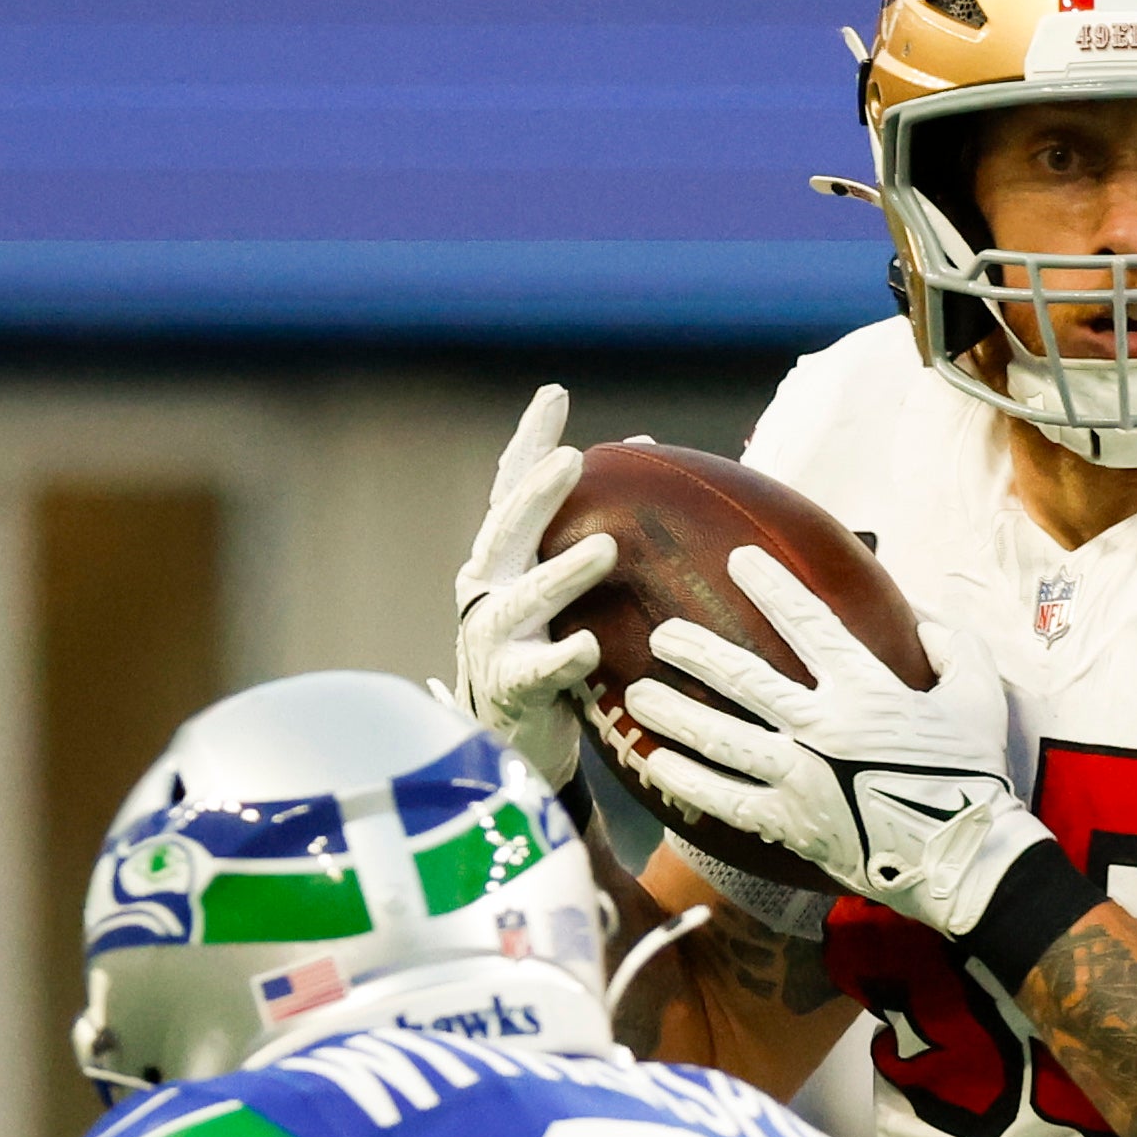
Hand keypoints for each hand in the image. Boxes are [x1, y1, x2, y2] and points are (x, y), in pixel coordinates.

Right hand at [451, 385, 607, 792]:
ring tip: (606, 549)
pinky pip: (537, 671)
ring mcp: (493, 641)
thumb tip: (649, 450)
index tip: (554, 395)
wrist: (512, 741)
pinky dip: (562, 657)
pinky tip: (589, 646)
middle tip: (572, 461)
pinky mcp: (510, 690)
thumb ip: (591, 529)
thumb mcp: (562, 589)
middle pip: (507, 533)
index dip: (529, 442)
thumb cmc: (547, 651)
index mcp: (501, 561)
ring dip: (562, 574)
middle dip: (536, 495)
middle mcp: (488, 592)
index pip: (510, 489)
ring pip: (522, 600)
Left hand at [622, 550, 1048, 937]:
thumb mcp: (977, 692)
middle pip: (744, 678)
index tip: (738, 560)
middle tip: (661, 635)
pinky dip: (688, 780)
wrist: (963, 860)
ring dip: (675, 713)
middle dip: (696, 651)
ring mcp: (800, 779)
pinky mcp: (789, 823)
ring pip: (721, 738)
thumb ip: (949, 643)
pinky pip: (726, 799)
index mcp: (866, 689)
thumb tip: (921, 613)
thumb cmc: (972, 773)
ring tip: (636, 694)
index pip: (808, 623)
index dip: (772, 587)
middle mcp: (822, 728)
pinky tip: (655, 763)